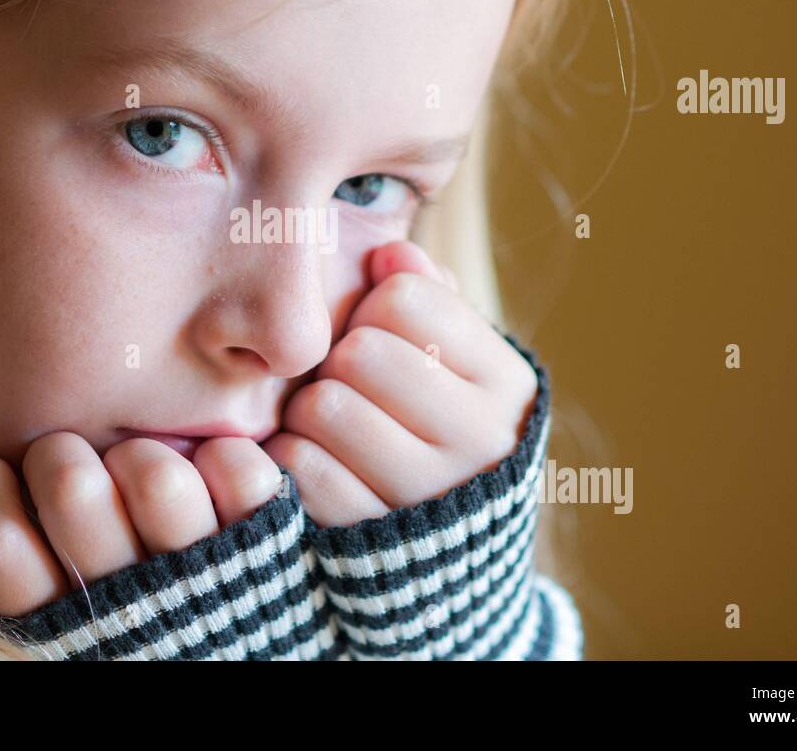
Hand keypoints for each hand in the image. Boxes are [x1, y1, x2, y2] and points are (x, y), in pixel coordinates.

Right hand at [0, 433, 282, 616]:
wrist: (254, 657)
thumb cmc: (147, 620)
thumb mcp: (75, 607)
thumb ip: (37, 549)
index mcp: (69, 621)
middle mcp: (134, 599)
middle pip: (73, 487)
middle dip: (63, 453)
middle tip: (70, 458)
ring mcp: (207, 568)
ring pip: (157, 476)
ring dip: (141, 452)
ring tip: (140, 465)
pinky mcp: (268, 539)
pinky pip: (239, 470)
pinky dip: (224, 458)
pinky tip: (210, 469)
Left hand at [263, 240, 537, 528]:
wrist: (453, 543)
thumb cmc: (441, 419)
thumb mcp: (457, 358)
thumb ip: (427, 296)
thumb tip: (389, 253)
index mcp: (505, 381)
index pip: (405, 298)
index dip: (374, 307)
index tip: (381, 333)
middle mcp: (480, 439)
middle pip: (360, 352)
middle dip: (339, 358)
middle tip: (347, 379)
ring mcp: (426, 494)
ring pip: (325, 406)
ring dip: (309, 406)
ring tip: (331, 418)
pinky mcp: (370, 537)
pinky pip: (300, 466)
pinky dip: (292, 453)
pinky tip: (315, 455)